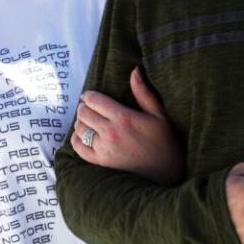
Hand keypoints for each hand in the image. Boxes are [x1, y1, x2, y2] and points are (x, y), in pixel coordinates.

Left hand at [70, 67, 184, 183]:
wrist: (166, 172)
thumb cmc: (164, 141)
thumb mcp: (158, 115)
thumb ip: (143, 93)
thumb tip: (134, 70)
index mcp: (124, 118)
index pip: (94, 100)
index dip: (88, 95)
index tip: (89, 96)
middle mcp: (111, 133)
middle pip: (84, 113)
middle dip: (84, 107)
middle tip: (88, 107)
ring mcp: (104, 149)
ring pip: (80, 128)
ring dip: (80, 122)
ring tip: (87, 120)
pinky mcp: (101, 163)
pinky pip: (79, 147)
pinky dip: (76, 139)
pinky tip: (82, 135)